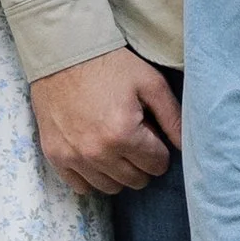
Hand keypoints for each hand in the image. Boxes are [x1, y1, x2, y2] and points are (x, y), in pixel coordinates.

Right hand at [30, 47, 180, 195]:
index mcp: (124, 134)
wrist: (63, 53)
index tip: (152, 134)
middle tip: (135, 138)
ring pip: (110, 187)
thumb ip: (172, 117)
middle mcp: (98, 153)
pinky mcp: (54, 156)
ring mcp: (73, 157)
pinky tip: (95, 155)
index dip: (159, 150)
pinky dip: (92, 176)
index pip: (157, 165)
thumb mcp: (150, 83)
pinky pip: (81, 186)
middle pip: (136, 180)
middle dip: (142, 162)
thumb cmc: (110, 65)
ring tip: (115, 146)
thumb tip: (185, 146)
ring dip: (119, 172)